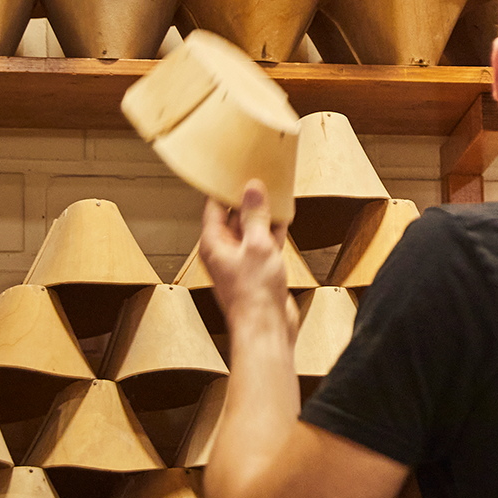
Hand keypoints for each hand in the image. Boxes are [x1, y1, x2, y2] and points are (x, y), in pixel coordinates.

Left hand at [199, 180, 298, 343]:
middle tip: (260, 176)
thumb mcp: (257, 245)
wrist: (267, 327)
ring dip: (263, 213)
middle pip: (233, 216)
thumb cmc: (253, 293)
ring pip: (251, 229)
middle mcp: (225, 250)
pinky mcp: (259, 268)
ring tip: (275, 192)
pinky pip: (264, 242)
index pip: (213, 207)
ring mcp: (242, 260)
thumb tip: (251, 190)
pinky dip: (273, 229)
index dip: (224, 188)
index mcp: (213, 243)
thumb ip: (255, 215)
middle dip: (247, 198)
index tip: (236, 170)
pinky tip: (284, 217)